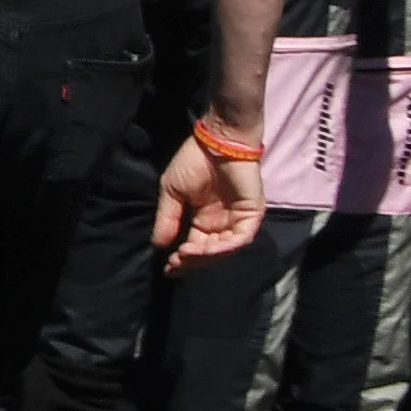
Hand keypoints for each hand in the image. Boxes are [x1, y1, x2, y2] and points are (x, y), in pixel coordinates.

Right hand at [153, 133, 264, 273]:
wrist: (217, 142)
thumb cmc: (194, 162)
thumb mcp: (172, 192)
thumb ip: (168, 218)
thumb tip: (159, 245)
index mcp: (203, 219)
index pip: (194, 245)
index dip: (182, 259)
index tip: (168, 267)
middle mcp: (221, 224)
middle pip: (209, 252)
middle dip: (192, 261)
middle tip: (176, 264)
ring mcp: (238, 221)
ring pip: (224, 249)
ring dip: (205, 256)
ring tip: (186, 255)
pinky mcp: (251, 216)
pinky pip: (240, 239)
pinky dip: (223, 247)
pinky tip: (204, 248)